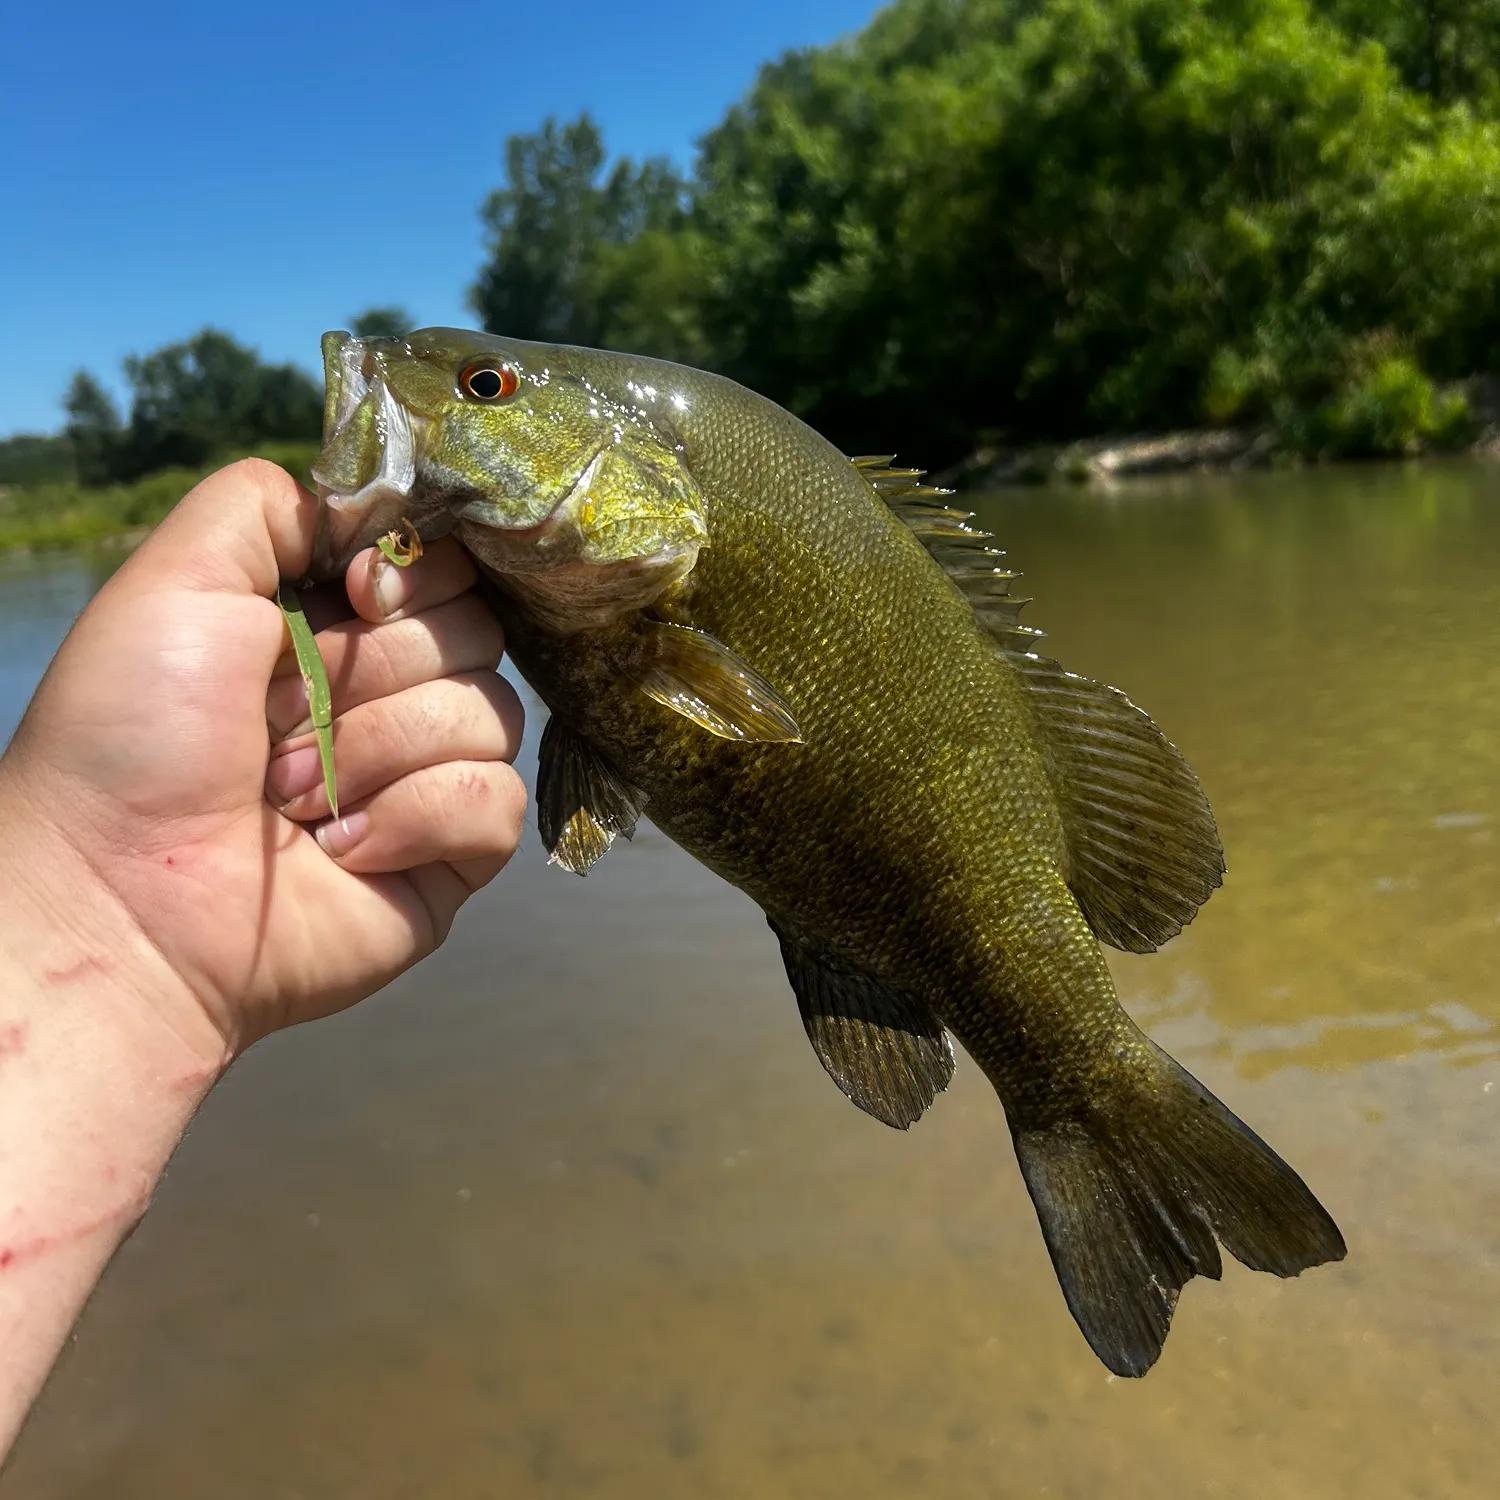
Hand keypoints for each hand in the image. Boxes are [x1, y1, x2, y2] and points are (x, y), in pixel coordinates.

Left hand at [0, 458, 525, 1063]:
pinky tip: (342, 847)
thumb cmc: (133, 736)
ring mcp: (425, 777)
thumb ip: (269, 501)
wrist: (124, 899)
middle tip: (283, 714)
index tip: (356, 594)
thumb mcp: (178, 576)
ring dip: (375, 750)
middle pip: (477, 632)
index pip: (445, 566)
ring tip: (288, 798)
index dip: (415, 574)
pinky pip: (495, 800)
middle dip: (375, 669)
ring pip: (493, 713)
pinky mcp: (452, 856)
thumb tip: (368, 512)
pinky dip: (415, 816)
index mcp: (333, 626)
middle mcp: (387, 695)